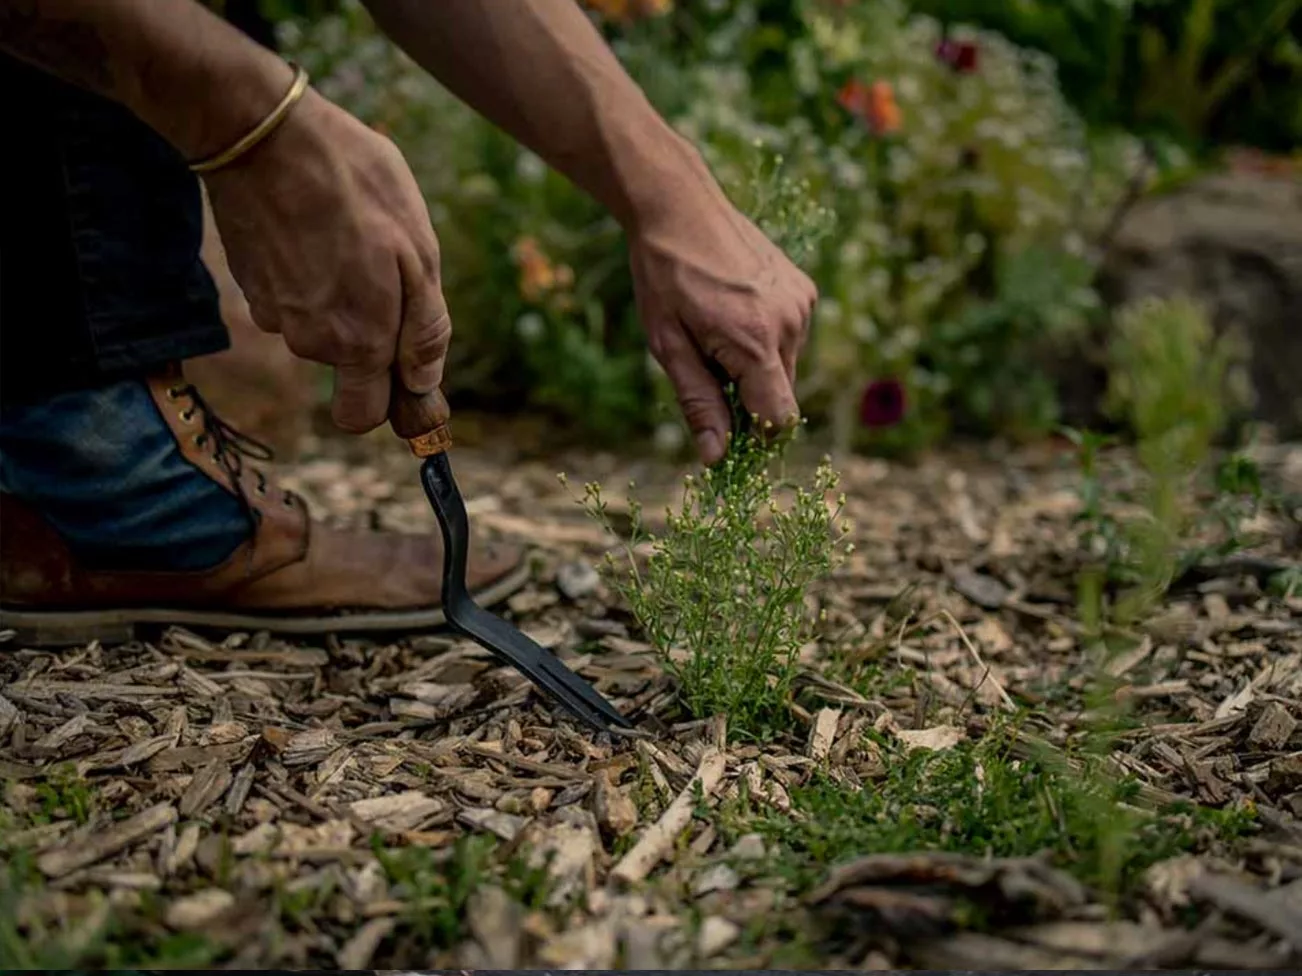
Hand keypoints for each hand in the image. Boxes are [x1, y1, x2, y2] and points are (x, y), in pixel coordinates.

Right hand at [200, 87, 450, 432]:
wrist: (263, 134)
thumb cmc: (355, 186)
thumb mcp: (419, 251)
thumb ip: (424, 328)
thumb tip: (422, 383)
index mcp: (358, 341)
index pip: (363, 416)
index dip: (388, 401)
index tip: (402, 375)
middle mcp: (310, 341)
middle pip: (348, 365)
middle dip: (371, 334)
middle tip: (385, 272)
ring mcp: (272, 314)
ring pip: (321, 326)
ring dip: (342, 294)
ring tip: (349, 234)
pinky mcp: (249, 285)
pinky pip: (293, 296)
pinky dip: (308, 272)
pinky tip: (315, 226)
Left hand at [629, 189, 816, 464]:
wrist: (679, 205)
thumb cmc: (664, 276)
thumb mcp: (668, 345)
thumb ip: (698, 402)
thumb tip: (716, 457)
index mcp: (755, 342)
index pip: (779, 419)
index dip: (756, 438)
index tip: (728, 435)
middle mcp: (789, 323)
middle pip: (781, 395)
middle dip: (749, 398)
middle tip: (706, 369)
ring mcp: (801, 302)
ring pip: (786, 366)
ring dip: (756, 367)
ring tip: (716, 331)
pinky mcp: (803, 287)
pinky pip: (791, 335)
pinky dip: (766, 339)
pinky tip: (734, 312)